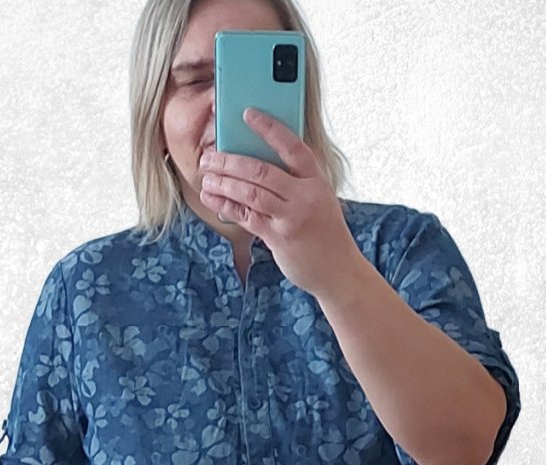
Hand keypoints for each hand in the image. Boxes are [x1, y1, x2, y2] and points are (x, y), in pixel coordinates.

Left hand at [198, 107, 358, 298]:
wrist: (339, 270)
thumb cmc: (326, 233)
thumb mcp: (320, 199)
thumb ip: (296, 181)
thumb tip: (259, 161)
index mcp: (316, 180)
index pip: (292, 146)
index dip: (269, 128)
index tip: (247, 114)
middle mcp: (305, 196)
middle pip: (261, 170)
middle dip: (230, 161)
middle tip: (209, 156)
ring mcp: (291, 218)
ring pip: (250, 193)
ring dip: (224, 183)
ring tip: (206, 176)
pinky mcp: (279, 238)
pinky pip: (247, 217)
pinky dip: (227, 206)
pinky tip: (212, 198)